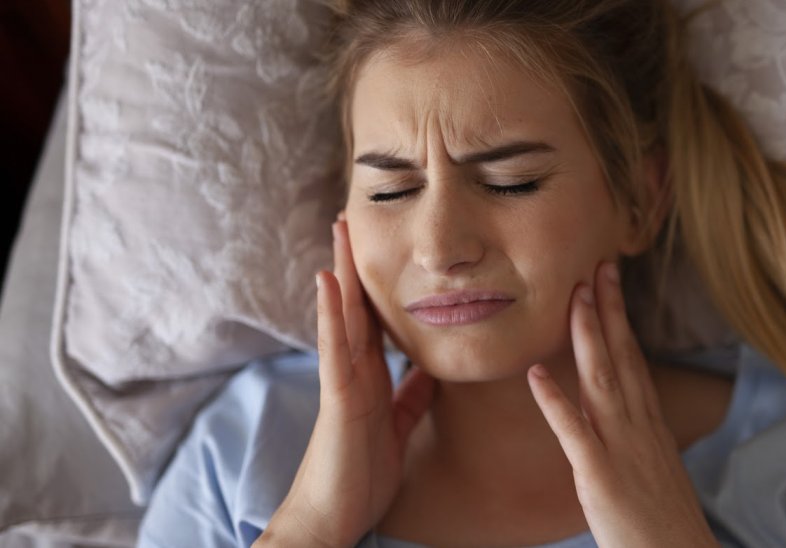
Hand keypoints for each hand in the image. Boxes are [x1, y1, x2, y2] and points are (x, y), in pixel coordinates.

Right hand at [259, 215, 434, 547]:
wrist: (333, 516)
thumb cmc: (360, 476)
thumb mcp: (397, 428)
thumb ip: (410, 398)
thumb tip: (431, 371)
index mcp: (370, 377)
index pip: (375, 320)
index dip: (379, 284)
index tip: (384, 247)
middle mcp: (353, 371)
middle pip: (357, 307)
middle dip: (357, 264)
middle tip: (354, 219)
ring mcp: (342, 380)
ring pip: (343, 317)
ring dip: (342, 273)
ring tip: (341, 231)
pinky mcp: (337, 397)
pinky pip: (335, 349)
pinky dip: (333, 314)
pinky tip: (331, 281)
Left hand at [527, 262, 718, 547]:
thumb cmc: (665, 524)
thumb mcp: (656, 470)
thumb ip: (638, 440)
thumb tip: (626, 420)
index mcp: (650, 426)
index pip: (634, 360)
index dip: (621, 319)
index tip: (610, 283)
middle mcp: (639, 428)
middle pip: (622, 357)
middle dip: (608, 310)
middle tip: (596, 266)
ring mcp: (621, 449)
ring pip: (601, 381)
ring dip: (587, 337)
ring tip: (572, 298)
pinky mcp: (600, 477)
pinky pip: (574, 433)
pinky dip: (554, 402)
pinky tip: (535, 374)